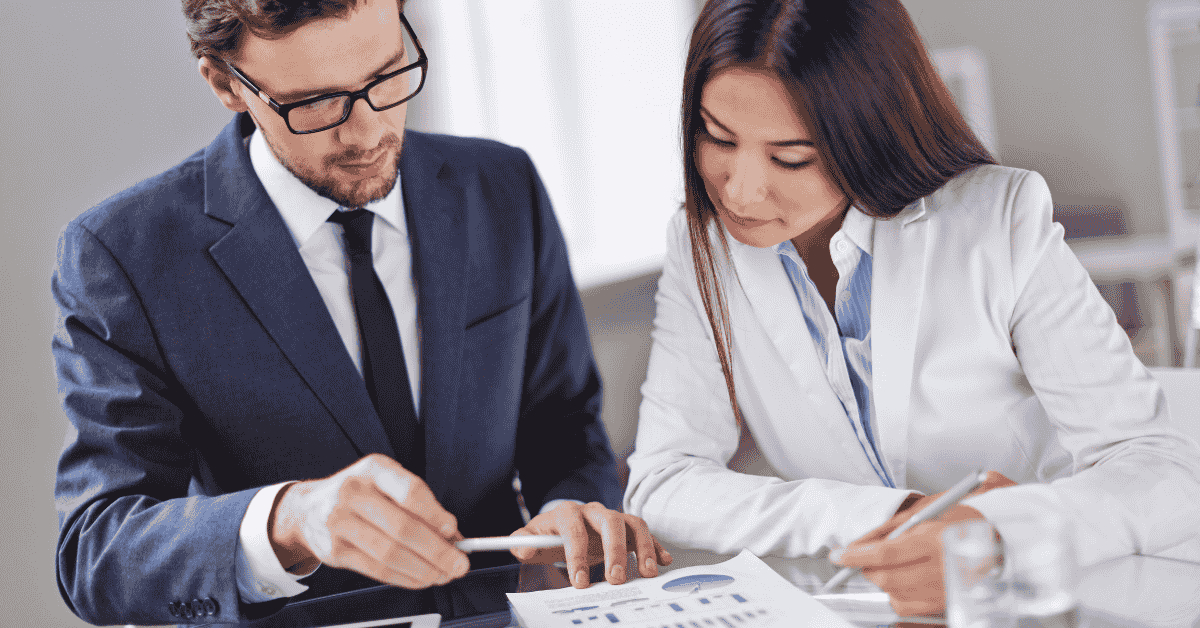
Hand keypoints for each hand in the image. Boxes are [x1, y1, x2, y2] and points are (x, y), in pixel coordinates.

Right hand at [268, 454, 469, 588]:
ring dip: (424, 569)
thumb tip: (452, 534)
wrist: (309, 509)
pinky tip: (420, 578)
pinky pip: (377, 570)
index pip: (410, 492)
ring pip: (391, 553)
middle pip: (403, 528)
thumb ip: (419, 504)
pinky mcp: (335, 551)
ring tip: (443, 574)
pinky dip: (405, 578)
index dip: (436, 515)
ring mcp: (340, 523)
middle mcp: (354, 493)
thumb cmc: (360, 494)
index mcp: (374, 469)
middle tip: (458, 563)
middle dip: (438, 551)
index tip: (454, 531)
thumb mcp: (386, 483)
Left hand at [509, 502, 672, 587]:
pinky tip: (662, 561)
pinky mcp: (626, 527)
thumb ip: (521, 542)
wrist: (563, 525)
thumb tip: (523, 548)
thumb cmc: (548, 535)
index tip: (580, 582)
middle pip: (609, 521)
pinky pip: (644, 532)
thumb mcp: (531, 537)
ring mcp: (612, 517)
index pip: (574, 529)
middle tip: (616, 579)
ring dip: (642, 547)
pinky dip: (655, 546)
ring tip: (647, 572)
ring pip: (632, 523)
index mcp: (567, 512)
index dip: (577, 555)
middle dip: (615, 551)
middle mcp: (593, 511)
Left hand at [832, 471, 1015, 615]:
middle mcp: (942, 570)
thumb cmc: (971, 519)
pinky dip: (900, 597)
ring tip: (894, 566)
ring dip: (885, 583)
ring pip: (896, 598)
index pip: (884, 553)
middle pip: (886, 579)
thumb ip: (891, 527)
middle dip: (868, 568)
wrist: (1010, 540)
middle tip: (865, 557)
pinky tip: (905, 582)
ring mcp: (947, 592)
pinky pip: (911, 610)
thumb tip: (861, 541)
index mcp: (937, 541)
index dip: (855, 555)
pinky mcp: (950, 606)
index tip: (838, 555)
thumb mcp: (929, 510)